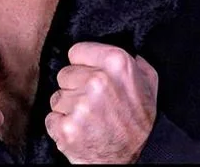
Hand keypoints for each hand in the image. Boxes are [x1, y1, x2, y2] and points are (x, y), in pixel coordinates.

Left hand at [45, 42, 157, 163]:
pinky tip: (80, 130)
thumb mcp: (148, 83)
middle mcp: (98, 80)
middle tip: (93, 102)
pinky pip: (51, 118)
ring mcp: (81, 105)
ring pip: (57, 97)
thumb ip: (133, 61)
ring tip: (89, 118)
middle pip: (64, 74)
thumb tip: (125, 45)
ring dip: (68, 108)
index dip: (83, 66)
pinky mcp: (68, 128)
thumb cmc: (139, 120)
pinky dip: (61, 127)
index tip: (92, 78)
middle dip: (74, 87)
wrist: (136, 160)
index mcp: (116, 62)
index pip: (76, 51)